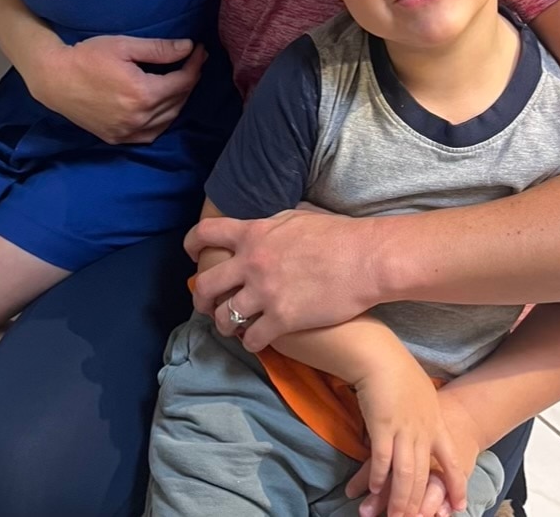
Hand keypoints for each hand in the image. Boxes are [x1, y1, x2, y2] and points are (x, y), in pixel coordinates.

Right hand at [31, 35, 206, 143]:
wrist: (54, 79)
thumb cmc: (87, 56)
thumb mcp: (124, 45)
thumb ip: (159, 49)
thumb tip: (188, 48)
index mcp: (143, 94)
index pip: (183, 81)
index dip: (195, 64)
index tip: (199, 50)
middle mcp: (139, 118)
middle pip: (178, 100)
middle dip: (189, 79)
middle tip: (193, 61)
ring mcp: (128, 132)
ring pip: (168, 119)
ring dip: (179, 100)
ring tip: (180, 80)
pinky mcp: (117, 138)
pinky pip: (151, 133)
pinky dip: (162, 120)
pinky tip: (162, 106)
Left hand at [187, 208, 376, 351]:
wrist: (366, 259)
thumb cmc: (338, 234)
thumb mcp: (296, 217)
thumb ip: (269, 226)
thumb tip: (258, 228)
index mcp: (254, 233)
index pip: (206, 233)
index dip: (192, 245)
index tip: (193, 256)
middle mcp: (252, 262)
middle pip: (205, 285)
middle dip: (200, 298)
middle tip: (206, 305)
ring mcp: (265, 293)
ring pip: (224, 317)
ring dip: (225, 324)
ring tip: (233, 326)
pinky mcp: (282, 319)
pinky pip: (251, 339)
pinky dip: (250, 342)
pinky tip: (257, 340)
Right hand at [350, 350, 466, 516]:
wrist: (380, 355)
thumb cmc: (397, 369)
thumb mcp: (421, 392)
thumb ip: (425, 412)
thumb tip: (424, 424)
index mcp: (435, 421)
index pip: (452, 459)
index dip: (456, 484)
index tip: (459, 505)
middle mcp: (423, 429)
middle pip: (425, 474)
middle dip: (420, 502)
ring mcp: (404, 429)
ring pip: (407, 473)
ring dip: (401, 499)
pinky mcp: (383, 426)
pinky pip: (383, 460)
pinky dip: (380, 478)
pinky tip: (375, 489)